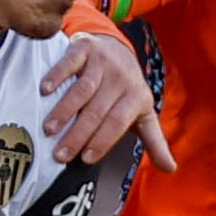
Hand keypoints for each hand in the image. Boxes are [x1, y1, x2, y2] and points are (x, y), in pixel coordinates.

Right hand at [43, 30, 174, 169]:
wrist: (117, 47)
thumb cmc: (126, 90)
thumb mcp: (144, 113)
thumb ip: (155, 142)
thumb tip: (170, 169)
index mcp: (137, 97)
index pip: (118, 122)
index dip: (102, 141)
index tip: (85, 159)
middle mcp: (121, 78)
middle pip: (97, 110)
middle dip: (78, 135)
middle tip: (59, 154)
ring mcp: (103, 61)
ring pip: (82, 89)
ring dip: (64, 110)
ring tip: (48, 129)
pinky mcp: (85, 47)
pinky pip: (69, 62)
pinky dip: (56, 75)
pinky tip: (44, 91)